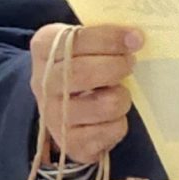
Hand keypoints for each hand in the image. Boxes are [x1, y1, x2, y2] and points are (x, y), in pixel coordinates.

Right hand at [30, 23, 141, 162]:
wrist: (60, 108)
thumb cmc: (80, 66)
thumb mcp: (81, 44)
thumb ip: (102, 36)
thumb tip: (135, 37)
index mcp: (44, 48)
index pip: (76, 40)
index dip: (110, 39)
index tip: (136, 39)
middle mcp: (43, 82)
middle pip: (85, 72)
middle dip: (117, 66)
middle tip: (130, 64)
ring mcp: (54, 115)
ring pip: (106, 104)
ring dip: (122, 96)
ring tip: (118, 92)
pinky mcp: (71, 142)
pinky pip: (111, 130)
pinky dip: (119, 123)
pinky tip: (111, 117)